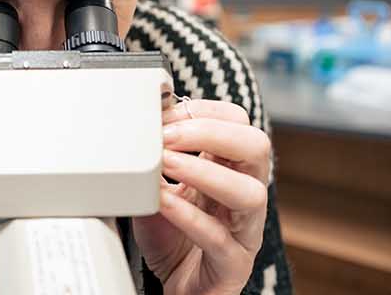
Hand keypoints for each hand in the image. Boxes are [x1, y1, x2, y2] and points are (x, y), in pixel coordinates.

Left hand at [135, 98, 271, 294]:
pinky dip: (189, 216)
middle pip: (256, 147)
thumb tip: (134, 129)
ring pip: (250, 193)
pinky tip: (163, 203)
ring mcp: (244, 230)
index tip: (164, 114)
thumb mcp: (158, 189)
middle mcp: (246, 194)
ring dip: (204, 172)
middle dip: (211, 133)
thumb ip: (151, 162)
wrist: (178, 286)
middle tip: (168, 135)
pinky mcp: (233, 263)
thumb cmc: (173, 235)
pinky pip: (219, 238)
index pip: (238, 123)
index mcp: (231, 170)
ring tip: (165, 163)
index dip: (203, 112)